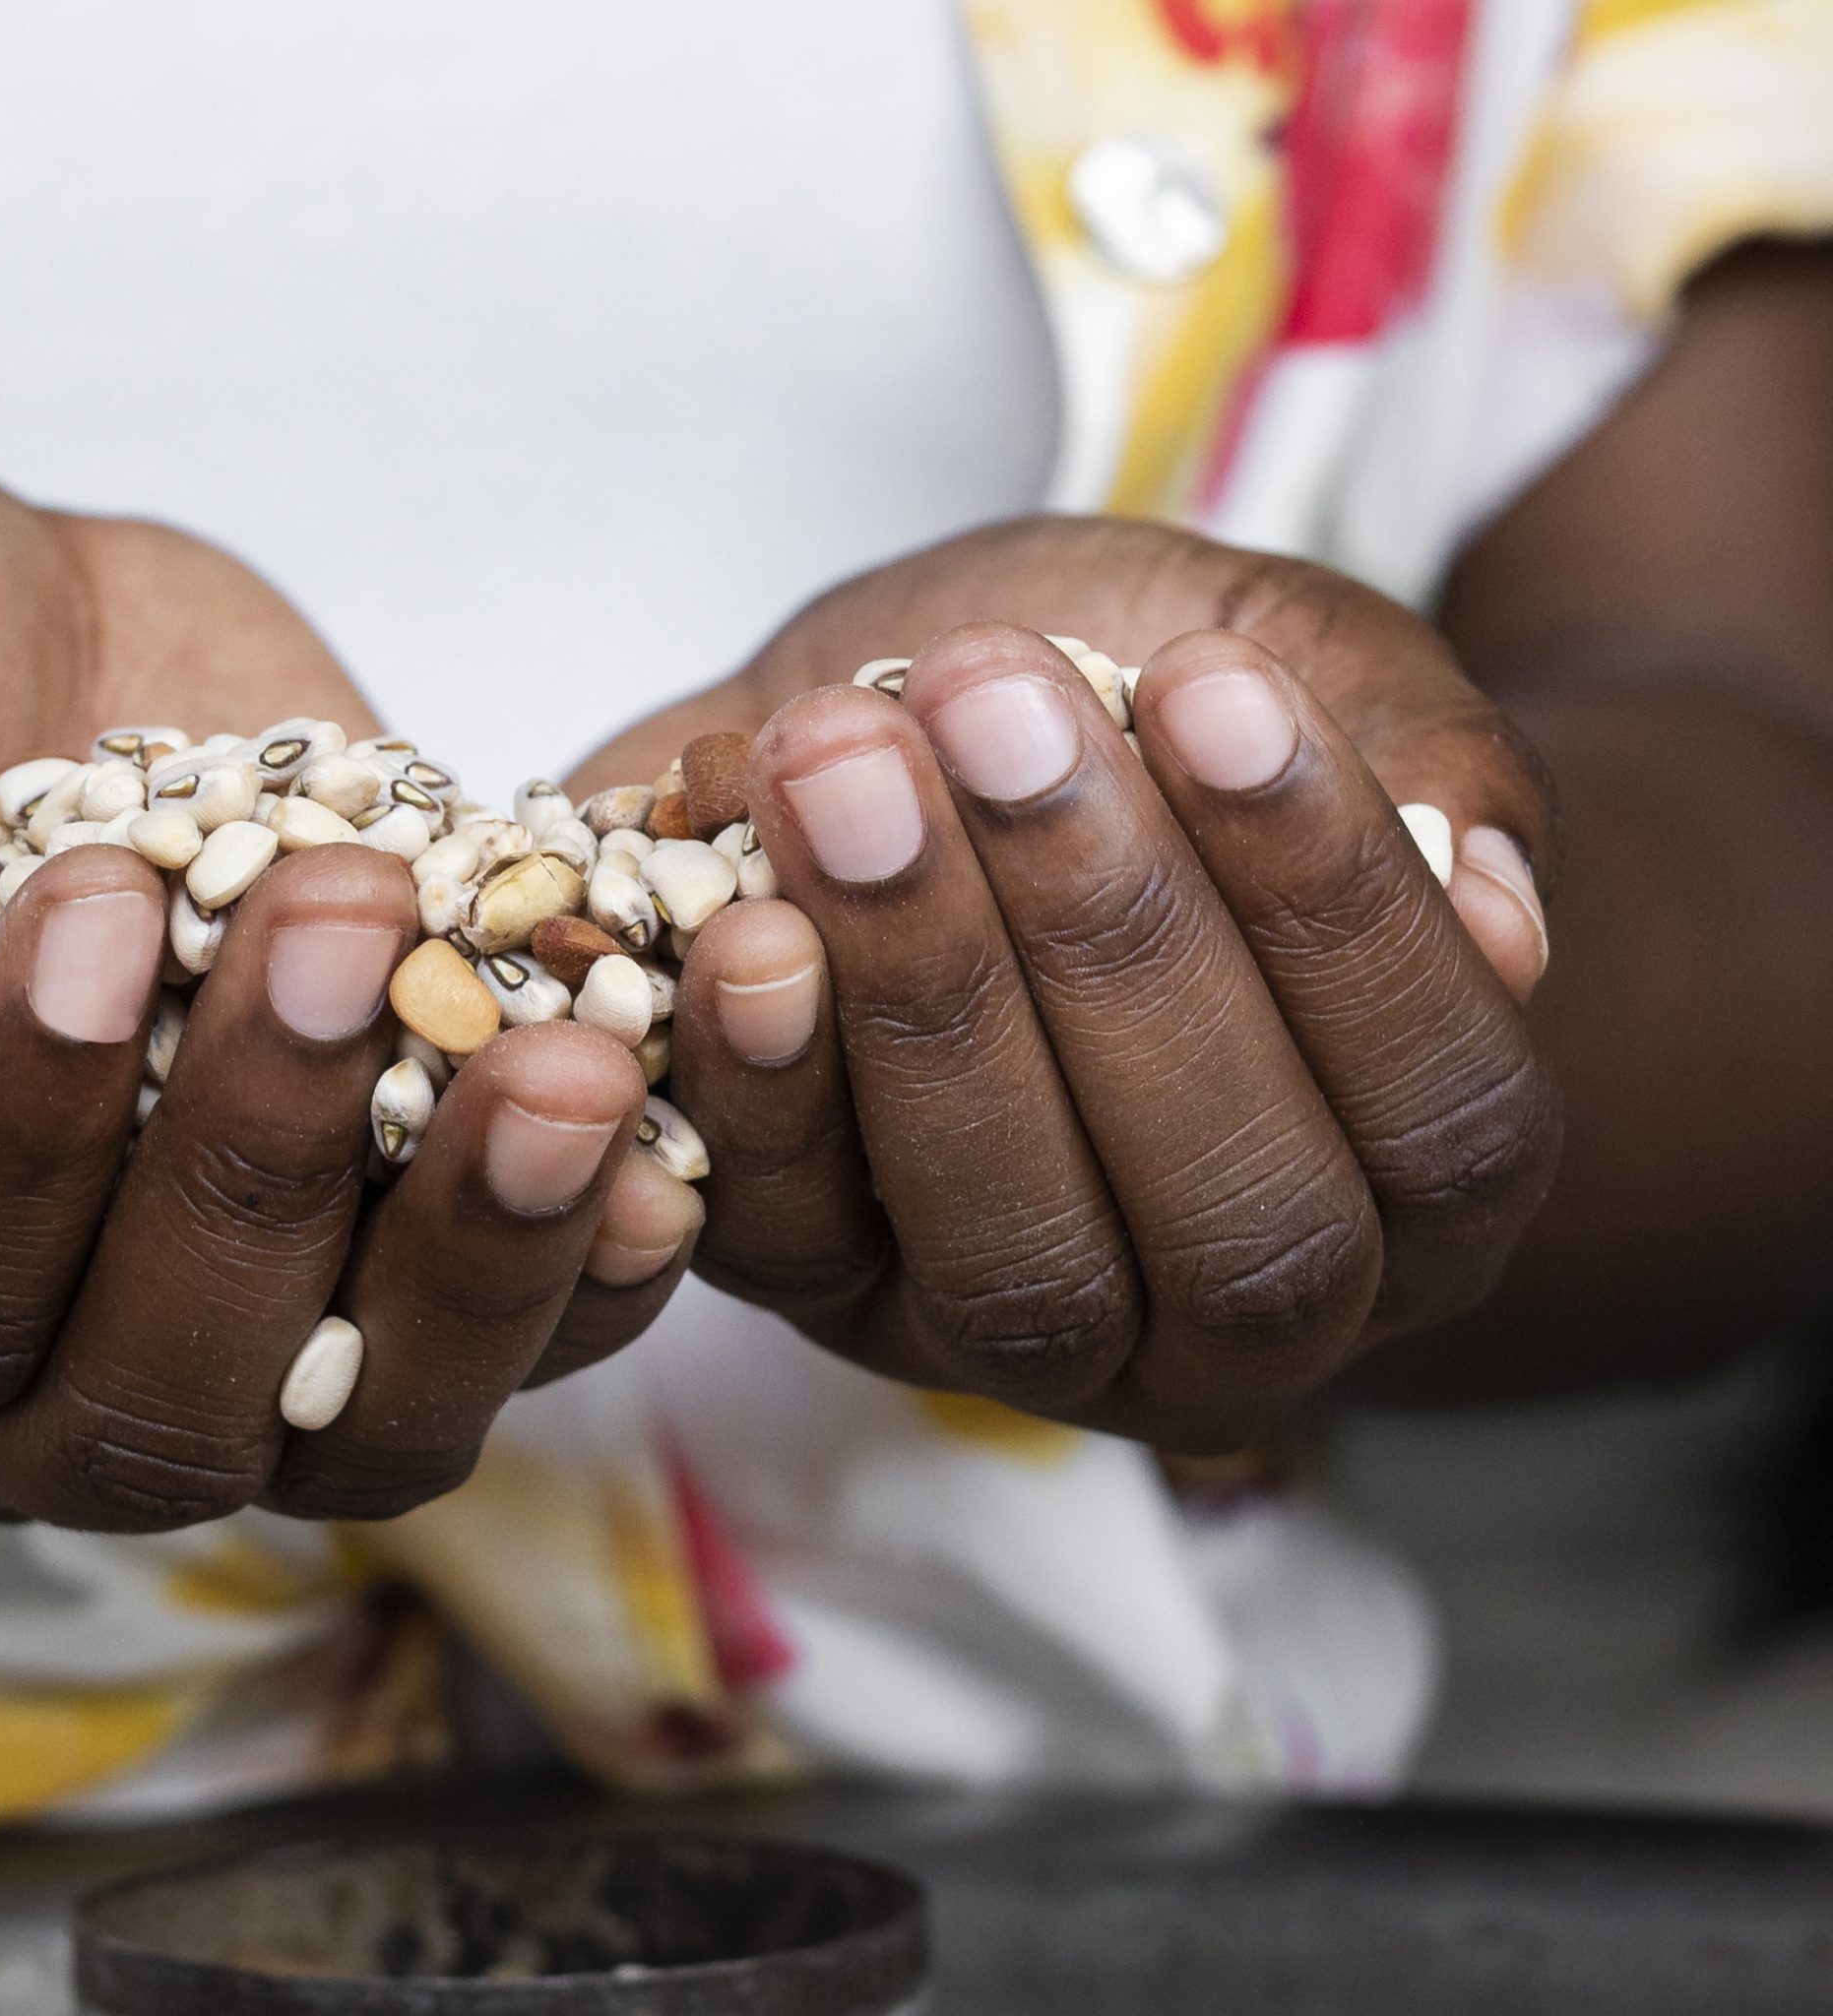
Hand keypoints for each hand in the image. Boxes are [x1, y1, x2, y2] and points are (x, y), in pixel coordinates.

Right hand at [0, 461, 698, 1527]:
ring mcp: (237, 1330)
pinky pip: (527, 1324)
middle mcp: (22, 1366)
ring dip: (480, 1249)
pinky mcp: (404, 1247)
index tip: (100, 904)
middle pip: (159, 1403)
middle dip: (262, 1172)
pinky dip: (603, 1241)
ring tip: (568, 1057)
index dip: (15, 1135)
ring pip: (374, 1417)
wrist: (4, 640)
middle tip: (346, 930)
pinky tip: (670, 1107)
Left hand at [574, 517, 1559, 1450]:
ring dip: (929, 994)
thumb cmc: (1159, 714)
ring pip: (1016, 1255)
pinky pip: (791, 1241)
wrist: (934, 739)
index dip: (1334, 905)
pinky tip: (740, 929)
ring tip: (850, 767)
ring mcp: (1022, 1330)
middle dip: (1111, 944)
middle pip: (1235, 1220)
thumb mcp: (1310, 674)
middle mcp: (1241, 1316)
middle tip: (997, 706)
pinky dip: (761, 1089)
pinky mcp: (826, 1290)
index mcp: (1418, 1195)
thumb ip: (1424, 764)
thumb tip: (1491, 899)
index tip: (1215, 684)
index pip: (1436, 1110)